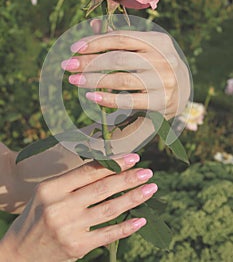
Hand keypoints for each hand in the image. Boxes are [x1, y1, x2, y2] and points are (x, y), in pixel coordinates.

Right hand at [1, 154, 157, 261]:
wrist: (19, 250)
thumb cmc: (38, 214)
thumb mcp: (48, 192)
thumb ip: (73, 181)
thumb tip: (109, 167)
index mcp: (52, 188)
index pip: (88, 171)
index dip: (113, 163)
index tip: (133, 157)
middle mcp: (60, 207)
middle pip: (102, 189)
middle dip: (128, 179)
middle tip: (147, 172)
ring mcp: (69, 228)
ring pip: (109, 209)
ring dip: (133, 198)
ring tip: (151, 189)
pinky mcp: (77, 247)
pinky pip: (107, 235)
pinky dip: (126, 227)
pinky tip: (141, 219)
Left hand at [62, 28, 189, 118]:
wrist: (181, 91)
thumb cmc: (155, 65)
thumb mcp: (143, 49)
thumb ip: (120, 39)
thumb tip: (94, 24)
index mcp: (158, 40)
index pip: (120, 38)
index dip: (95, 42)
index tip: (73, 49)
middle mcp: (163, 58)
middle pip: (118, 58)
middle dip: (89, 62)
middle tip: (67, 67)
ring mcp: (164, 80)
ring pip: (122, 79)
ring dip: (94, 79)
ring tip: (74, 81)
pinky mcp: (162, 101)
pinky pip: (129, 100)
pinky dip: (108, 99)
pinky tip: (91, 96)